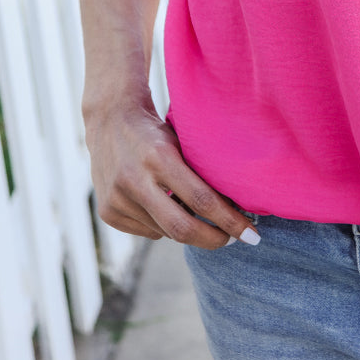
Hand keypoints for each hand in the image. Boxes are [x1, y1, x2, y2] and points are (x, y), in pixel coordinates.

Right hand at [83, 93, 258, 248]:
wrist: (110, 120)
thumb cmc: (158, 131)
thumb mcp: (182, 142)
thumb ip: (201, 173)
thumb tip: (235, 209)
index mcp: (159, 157)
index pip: (202, 200)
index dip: (230, 221)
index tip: (252, 234)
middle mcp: (135, 180)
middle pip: (183, 229)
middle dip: (214, 239)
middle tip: (234, 240)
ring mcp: (118, 199)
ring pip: (166, 232)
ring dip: (187, 229)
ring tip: (195, 212)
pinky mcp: (107, 213)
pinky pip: (149, 232)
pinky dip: (163, 226)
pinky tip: (163, 206)